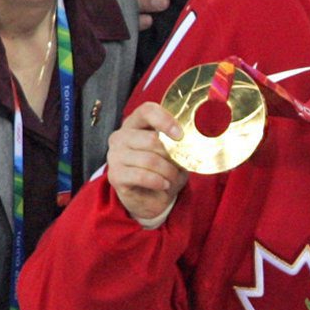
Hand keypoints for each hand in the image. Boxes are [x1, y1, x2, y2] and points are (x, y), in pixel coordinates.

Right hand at [106, 101, 190, 228]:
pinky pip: (142, 176)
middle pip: (151, 139)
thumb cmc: (164, 172)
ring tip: (172, 178)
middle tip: (179, 166)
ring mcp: (115, 155)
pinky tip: (164, 185)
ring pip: (149, 159)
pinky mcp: (116, 175)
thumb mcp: (175, 155)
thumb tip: (193, 141)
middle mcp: (121, 137)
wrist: (151, 199)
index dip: (165, 120)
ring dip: (168, 172)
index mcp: (135, 125)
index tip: (180, 135)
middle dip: (172, 156)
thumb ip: (179, 145)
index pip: (147, 110)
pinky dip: (158, 182)